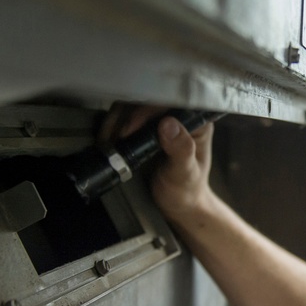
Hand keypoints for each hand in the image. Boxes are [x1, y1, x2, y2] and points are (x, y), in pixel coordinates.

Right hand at [98, 102, 216, 222]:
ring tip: (109, 142)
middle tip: (117, 139)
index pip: (170, 101)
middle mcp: (177, 116)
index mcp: (196, 121)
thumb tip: (168, 124)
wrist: (176, 205)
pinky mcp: (142, 128)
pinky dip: (111, 128)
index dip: (147, 110)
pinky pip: (122, 119)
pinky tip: (108, 142)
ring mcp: (157, 120)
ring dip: (115, 122)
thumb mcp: (185, 173)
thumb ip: (181, 150)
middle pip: (146, 100)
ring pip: (131, 107)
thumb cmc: (187, 190)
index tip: (131, 128)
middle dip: (127, 117)